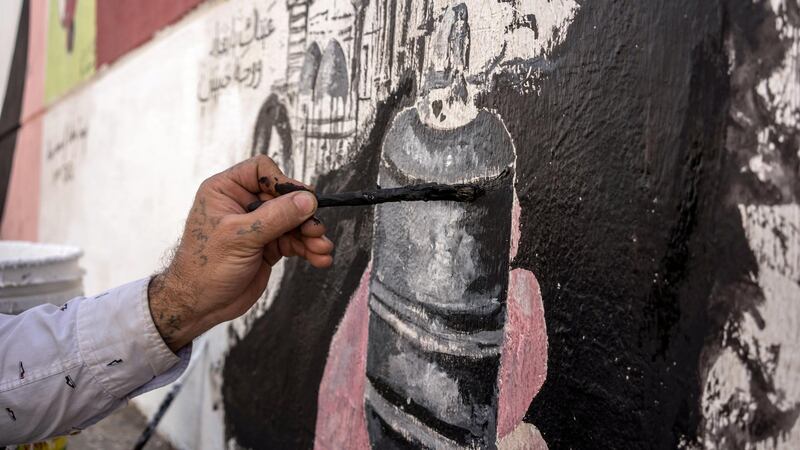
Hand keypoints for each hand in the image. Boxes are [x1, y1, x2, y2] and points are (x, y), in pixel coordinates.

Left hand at [148, 156, 333, 350]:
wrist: (200, 305)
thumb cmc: (206, 267)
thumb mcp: (240, 237)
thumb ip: (276, 216)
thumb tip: (308, 200)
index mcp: (226, 191)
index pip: (261, 170)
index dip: (283, 182)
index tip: (301, 200)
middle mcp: (243, 204)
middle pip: (284, 197)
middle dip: (304, 215)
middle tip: (317, 230)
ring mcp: (257, 226)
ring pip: (294, 220)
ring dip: (311, 235)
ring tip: (323, 249)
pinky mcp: (269, 246)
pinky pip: (295, 240)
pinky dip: (308, 249)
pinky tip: (320, 259)